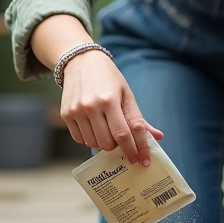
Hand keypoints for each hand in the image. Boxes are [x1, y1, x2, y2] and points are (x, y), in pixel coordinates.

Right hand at [60, 49, 163, 166]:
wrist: (81, 62)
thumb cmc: (108, 78)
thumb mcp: (126, 94)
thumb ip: (138, 118)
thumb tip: (158, 138)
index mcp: (109, 100)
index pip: (123, 134)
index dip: (135, 150)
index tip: (142, 161)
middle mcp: (90, 107)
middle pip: (108, 143)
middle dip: (119, 147)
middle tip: (124, 141)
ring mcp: (76, 111)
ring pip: (93, 143)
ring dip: (104, 143)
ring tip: (108, 130)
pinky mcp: (65, 114)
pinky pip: (80, 139)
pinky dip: (90, 139)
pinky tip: (95, 127)